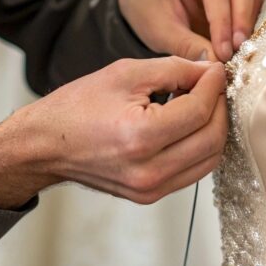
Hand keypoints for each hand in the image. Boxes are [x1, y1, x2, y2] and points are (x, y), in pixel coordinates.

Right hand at [0, 57, 226, 207]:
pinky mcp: (150, 195)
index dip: (213, 85)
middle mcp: (149, 170)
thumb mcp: (126, 73)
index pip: (199, 111)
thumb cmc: (77, 106)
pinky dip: (200, 146)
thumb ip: (174, 69)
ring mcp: (150, 189)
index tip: (215, 69)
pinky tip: (188, 124)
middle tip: (212, 84)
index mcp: (140, 137)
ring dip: (214, 127)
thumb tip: (210, 70)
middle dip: (220, 106)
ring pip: (210, 159)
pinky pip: (194, 171)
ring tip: (201, 102)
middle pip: (213, 138)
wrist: (45, 144)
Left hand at [119, 0, 261, 61]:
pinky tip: (243, 38)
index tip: (224, 51)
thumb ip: (187, 46)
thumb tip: (216, 64)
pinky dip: (251, 15)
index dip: (222, 19)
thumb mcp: (159, 30)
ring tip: (241, 47)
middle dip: (242, 14)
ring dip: (249, 16)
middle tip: (239, 48)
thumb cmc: (148, 9)